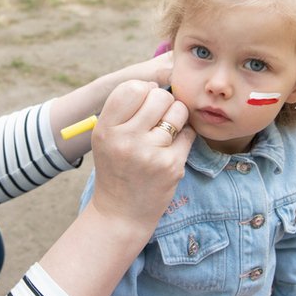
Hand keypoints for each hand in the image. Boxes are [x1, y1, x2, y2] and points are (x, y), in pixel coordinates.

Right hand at [89, 80, 193, 231]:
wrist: (121, 213)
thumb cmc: (116, 168)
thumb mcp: (107, 137)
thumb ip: (125, 110)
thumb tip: (157, 82)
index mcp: (106, 129)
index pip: (133, 88)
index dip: (144, 90)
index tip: (145, 103)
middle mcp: (126, 139)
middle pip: (160, 96)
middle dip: (164, 103)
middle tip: (158, 119)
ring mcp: (150, 153)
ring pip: (178, 112)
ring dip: (177, 118)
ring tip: (165, 133)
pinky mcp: (171, 166)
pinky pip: (189, 134)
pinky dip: (184, 139)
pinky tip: (170, 151)